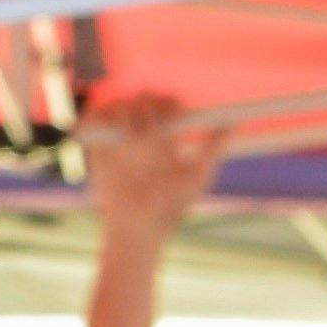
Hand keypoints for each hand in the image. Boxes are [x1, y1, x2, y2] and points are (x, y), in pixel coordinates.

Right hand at [83, 95, 224, 241]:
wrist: (138, 227)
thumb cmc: (170, 208)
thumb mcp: (197, 176)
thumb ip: (213, 148)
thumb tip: (232, 123)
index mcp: (165, 136)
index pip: (166, 104)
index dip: (169, 105)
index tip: (173, 120)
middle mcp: (141, 132)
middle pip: (143, 99)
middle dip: (149, 108)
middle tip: (153, 130)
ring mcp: (118, 136)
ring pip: (119, 104)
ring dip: (127, 113)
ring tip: (133, 136)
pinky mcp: (96, 144)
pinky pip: (94, 117)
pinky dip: (101, 116)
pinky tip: (114, 132)